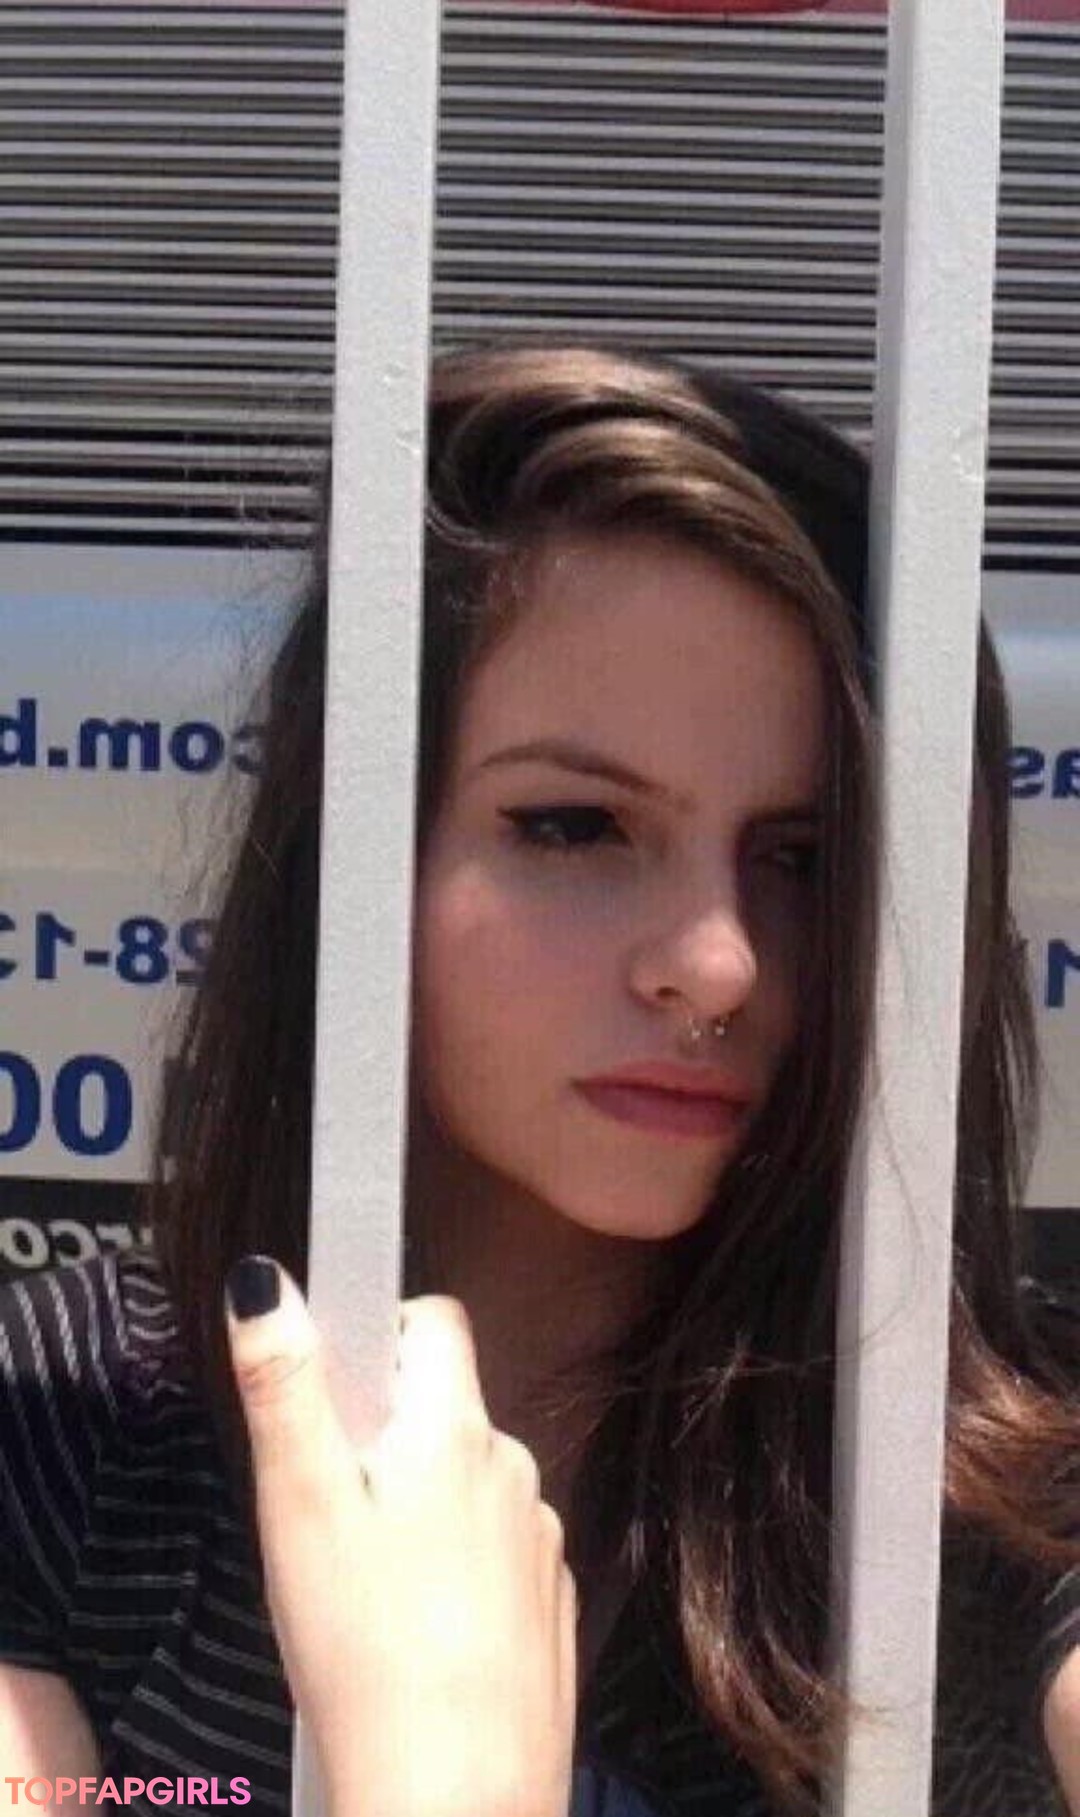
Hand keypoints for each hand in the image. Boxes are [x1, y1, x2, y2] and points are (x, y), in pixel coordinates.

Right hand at [225, 1257, 577, 1816]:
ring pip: (469, 1487)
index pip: (435, 1320)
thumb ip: (284, 1386)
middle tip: (327, 1509)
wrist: (455, 1797)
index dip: (381, 1331)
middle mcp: (514, 1469)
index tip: (336, 1386)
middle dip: (388, 1437)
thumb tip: (266, 1284)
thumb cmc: (368, 1649)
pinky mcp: (550, 1609)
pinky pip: (496, 1557)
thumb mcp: (298, 1505)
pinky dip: (457, 1574)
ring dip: (422, 1509)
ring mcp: (541, 1542)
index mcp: (455, 1430)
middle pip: (446, 1408)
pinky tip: (413, 1632)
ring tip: (364, 1587)